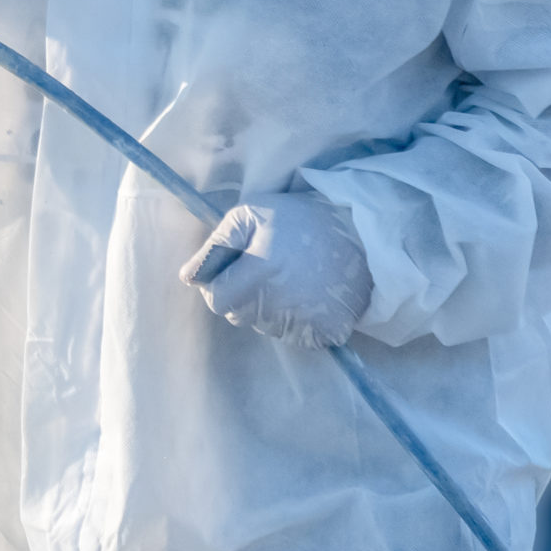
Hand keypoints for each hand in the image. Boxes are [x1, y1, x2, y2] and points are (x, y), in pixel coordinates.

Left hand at [178, 190, 371, 347]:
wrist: (362, 234)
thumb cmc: (300, 220)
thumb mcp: (251, 214)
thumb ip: (216, 245)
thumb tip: (188, 277)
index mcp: (257, 272)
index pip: (216, 300)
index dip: (220, 284)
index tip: (235, 270)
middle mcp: (278, 304)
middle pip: (238, 316)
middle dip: (243, 296)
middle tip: (268, 270)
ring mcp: (304, 322)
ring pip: (264, 327)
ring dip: (269, 309)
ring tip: (293, 279)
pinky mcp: (326, 334)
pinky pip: (294, 336)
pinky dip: (296, 321)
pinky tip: (309, 296)